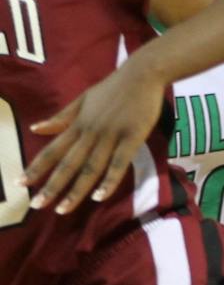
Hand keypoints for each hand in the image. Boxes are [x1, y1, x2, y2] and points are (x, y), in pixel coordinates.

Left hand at [25, 61, 169, 214]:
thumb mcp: (83, 99)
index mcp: (77, 124)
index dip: (36, 167)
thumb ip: (62, 117)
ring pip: (90, 168)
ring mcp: (110, 136)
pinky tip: (99, 197)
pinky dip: (108, 181)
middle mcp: (89, 132)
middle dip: (51, 186)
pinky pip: (118, 163)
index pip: (52, 150)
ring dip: (75, 190)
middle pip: (67, 164)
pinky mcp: (131, 138)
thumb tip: (35, 129)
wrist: (142, 74)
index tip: (21, 184)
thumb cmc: (114, 87)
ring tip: (63, 209)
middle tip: (36, 205)